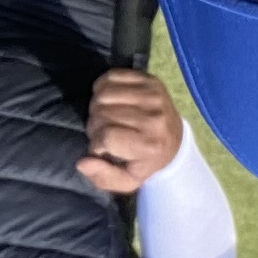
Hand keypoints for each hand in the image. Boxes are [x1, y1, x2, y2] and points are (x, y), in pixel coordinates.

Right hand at [78, 66, 183, 193]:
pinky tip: (109, 101)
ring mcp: (153, 95)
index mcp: (150, 145)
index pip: (107, 137)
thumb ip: (103, 177)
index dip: (96, 144)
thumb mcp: (127, 181)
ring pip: (103, 95)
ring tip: (105, 117)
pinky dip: (102, 88)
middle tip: (103, 133)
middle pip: (102, 114)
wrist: (175, 141)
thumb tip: (82, 162)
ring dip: (96, 107)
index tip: (102, 149)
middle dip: (95, 126)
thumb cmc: (146, 162)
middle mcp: (154, 118)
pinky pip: (111, 76)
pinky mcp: (150, 80)